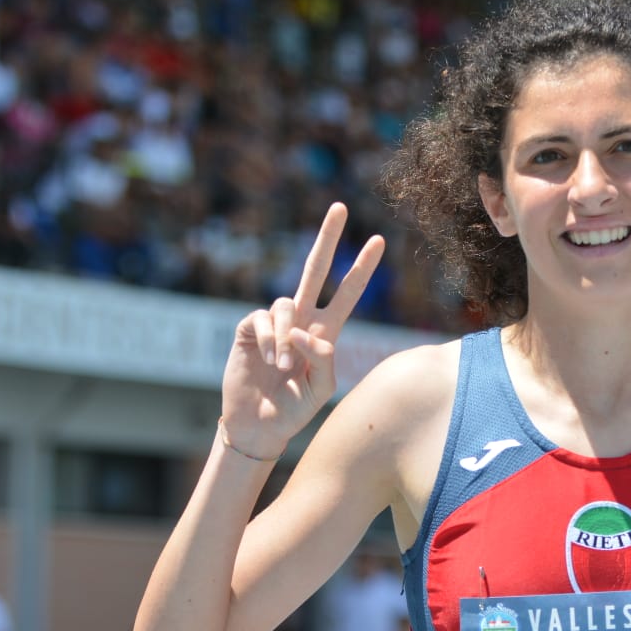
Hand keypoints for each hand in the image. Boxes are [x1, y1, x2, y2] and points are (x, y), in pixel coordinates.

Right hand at [219, 203, 384, 457]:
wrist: (260, 423)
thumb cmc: (294, 408)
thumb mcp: (322, 388)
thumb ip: (324, 358)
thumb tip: (306, 330)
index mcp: (325, 331)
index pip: (346, 293)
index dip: (361, 269)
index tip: (379, 241)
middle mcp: (302, 319)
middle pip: (315, 269)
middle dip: (327, 238)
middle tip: (340, 207)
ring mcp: (275, 321)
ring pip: (286, 304)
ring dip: (288, 337)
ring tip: (284, 366)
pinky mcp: (251, 327)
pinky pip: (263, 320)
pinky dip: (270, 341)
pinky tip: (269, 361)